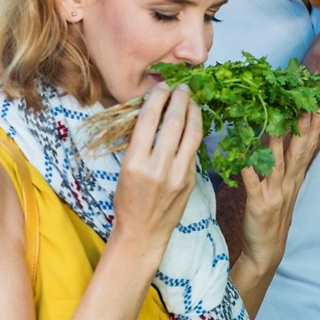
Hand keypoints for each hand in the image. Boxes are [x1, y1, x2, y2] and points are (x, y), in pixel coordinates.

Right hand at [112, 83, 202, 254]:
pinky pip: (194, 150)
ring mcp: (178, 175)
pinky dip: (194, 132)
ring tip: (191, 99)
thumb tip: (153, 113)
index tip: (162, 87)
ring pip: (192, 135)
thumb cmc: (128, 200)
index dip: (157, 99)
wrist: (143, 232)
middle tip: (181, 87)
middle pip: (173, 123)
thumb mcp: (125, 170)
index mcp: (134, 164)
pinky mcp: (191, 181)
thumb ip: (140, 144)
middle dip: (179, 100)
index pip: (148, 121)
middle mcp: (157, 168)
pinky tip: (193, 122)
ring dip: (193, 112)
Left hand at [237, 111, 319, 277]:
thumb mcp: (285, 191)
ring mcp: (274, 193)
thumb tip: (281, 144)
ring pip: (278, 162)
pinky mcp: (258, 203)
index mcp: (294, 179)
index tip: (318, 106)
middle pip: (299, 151)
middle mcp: (288, 184)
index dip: (314, 127)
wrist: (266, 251)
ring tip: (279, 119)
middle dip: (304, 128)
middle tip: (309, 105)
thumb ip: (285, 169)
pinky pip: (252, 181)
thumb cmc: (272, 219)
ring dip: (279, 140)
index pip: (308, 148)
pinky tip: (243, 151)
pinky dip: (248, 166)